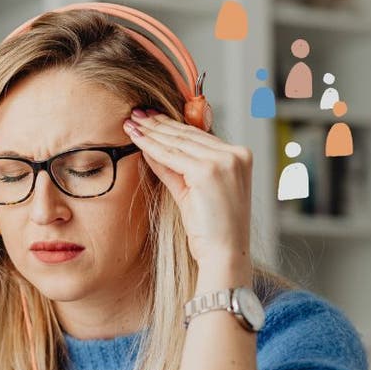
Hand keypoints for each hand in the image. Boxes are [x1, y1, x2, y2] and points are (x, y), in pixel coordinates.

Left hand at [123, 109, 252, 278]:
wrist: (224, 255)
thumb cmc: (211, 231)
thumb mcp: (193, 192)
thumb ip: (175, 169)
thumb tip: (152, 150)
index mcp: (239, 156)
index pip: (199, 135)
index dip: (172, 125)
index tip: (151, 117)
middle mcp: (235, 154)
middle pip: (188, 134)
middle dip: (158, 124)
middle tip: (136, 114)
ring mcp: (224, 161)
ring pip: (178, 141)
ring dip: (151, 131)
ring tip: (131, 123)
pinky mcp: (208, 171)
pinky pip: (172, 155)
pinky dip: (151, 146)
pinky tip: (136, 139)